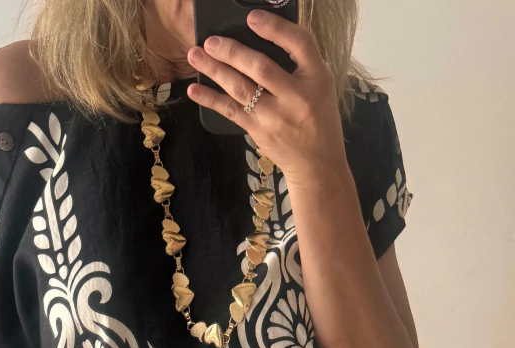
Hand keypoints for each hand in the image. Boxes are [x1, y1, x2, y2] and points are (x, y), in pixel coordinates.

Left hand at [186, 10, 346, 190]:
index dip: (274, 27)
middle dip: (232, 51)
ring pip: (240, 88)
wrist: (316, 162)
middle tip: (211, 41)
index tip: (252, 18)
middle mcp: (297, 97)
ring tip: (196, 55)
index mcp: (317, 77)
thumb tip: (263, 36)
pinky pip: (230, 111)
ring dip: (214, 70)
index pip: (299, 43)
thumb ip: (299, 62)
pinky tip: (194, 90)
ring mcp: (275, 116)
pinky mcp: (259, 131)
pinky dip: (210, 99)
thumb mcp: (320, 84)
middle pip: (260, 67)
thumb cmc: (317, 118)